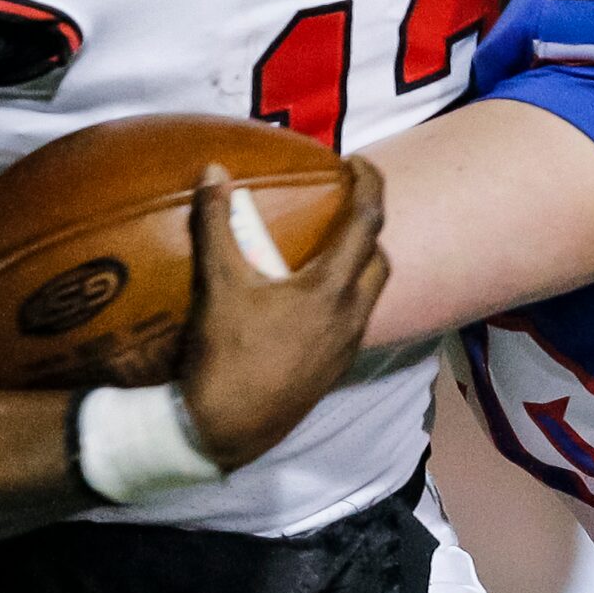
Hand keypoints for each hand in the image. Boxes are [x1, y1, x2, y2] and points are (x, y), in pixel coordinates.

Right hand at [178, 159, 388, 471]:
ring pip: (371, 295)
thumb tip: (214, 170)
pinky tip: (307, 299)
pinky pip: (354, 322)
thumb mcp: (219, 284)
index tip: (356, 162)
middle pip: (379, 260)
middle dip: (369, 228)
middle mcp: (350, 318)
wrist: (224, 430)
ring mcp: (345, 348)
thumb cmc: (224, 355)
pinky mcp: (333, 371)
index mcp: (331, 290)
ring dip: (359, 266)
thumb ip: (216, 223)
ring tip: (326, 249)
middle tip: (341, 208)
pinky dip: (344, 298)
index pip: (368, 222)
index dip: (370, 184)